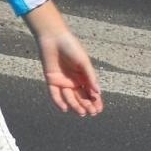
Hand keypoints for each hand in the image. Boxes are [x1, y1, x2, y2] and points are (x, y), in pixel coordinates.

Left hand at [24, 1, 103, 116]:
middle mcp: (74, 80)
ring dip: (75, 105)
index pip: (91, 92)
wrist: (53, 38)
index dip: (95, 101)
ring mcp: (62, 81)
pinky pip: (54, 93)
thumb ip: (90, 77)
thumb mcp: (84, 62)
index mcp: (84, 76)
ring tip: (81, 112)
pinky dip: (58, 101)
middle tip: (91, 113)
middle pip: (81, 96)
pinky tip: (64, 109)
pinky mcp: (51, 79)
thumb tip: (98, 93)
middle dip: (86, 105)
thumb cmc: (71, 47)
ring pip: (69, 97)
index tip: (99, 110)